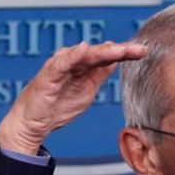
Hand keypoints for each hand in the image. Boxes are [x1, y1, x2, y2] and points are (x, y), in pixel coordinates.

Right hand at [0, 40, 147, 155]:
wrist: (31, 125)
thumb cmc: (56, 108)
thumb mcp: (86, 92)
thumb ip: (98, 75)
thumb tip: (116, 60)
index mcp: (82, 66)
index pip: (106, 56)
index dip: (125, 53)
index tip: (143, 52)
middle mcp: (71, 62)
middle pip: (98, 52)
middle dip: (120, 50)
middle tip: (139, 50)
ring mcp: (59, 67)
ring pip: (84, 55)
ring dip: (103, 51)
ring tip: (120, 50)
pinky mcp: (48, 76)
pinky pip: (62, 63)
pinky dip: (73, 55)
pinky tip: (84, 49)